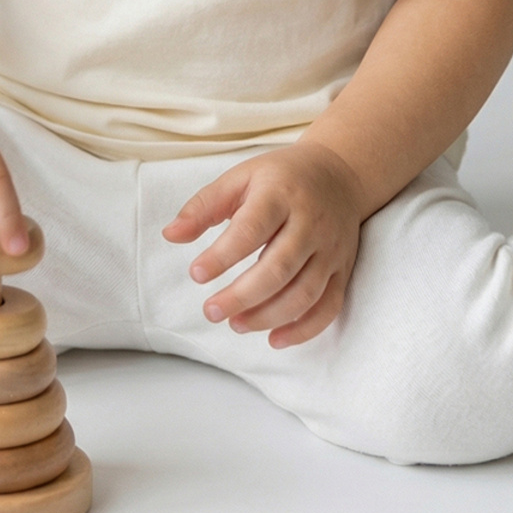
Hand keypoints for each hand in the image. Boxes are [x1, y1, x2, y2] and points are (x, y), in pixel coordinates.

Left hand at [162, 140, 363, 346]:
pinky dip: (304, 330)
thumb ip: (204, 206)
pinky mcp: (343, 269)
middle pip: (279, 268)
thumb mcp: (240, 177)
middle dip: (242, 296)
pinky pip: (329, 306)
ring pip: (304, 292)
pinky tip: (274, 339)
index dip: (222, 256)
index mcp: (280, 195)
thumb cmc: (281, 178)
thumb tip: (170, 235)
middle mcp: (310, 223)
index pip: (251, 230)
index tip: (196, 273)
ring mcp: (330, 249)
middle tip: (211, 310)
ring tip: (235, 324)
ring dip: (268, 316)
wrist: (340, 173)